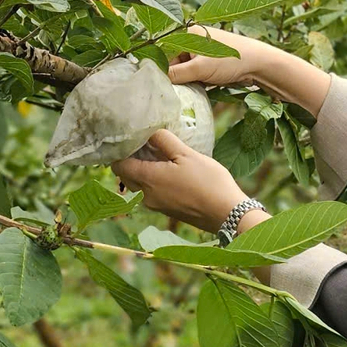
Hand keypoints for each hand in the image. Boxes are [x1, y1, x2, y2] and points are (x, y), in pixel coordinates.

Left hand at [112, 129, 255, 233]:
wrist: (227, 214)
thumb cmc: (208, 182)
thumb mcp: (187, 154)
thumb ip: (164, 141)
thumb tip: (150, 131)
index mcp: (148, 179)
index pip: (119, 165)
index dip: (120, 150)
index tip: (131, 137)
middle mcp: (146, 195)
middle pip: (126, 175)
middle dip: (131, 159)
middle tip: (145, 142)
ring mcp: (156, 205)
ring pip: (138, 184)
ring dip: (143, 170)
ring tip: (159, 153)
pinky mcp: (166, 210)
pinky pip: (150, 192)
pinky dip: (152, 180)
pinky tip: (169, 169)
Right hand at [167, 26, 333, 115]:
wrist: (261, 64)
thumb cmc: (231, 60)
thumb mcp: (199, 68)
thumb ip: (176, 74)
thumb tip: (156, 80)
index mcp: (189, 34)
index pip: (166, 52)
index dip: (161, 70)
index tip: (156, 87)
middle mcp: (195, 40)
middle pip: (176, 62)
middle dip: (174, 78)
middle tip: (172, 95)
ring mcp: (205, 52)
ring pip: (187, 70)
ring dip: (186, 83)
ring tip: (185, 95)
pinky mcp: (213, 63)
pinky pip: (197, 74)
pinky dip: (195, 84)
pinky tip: (196, 93)